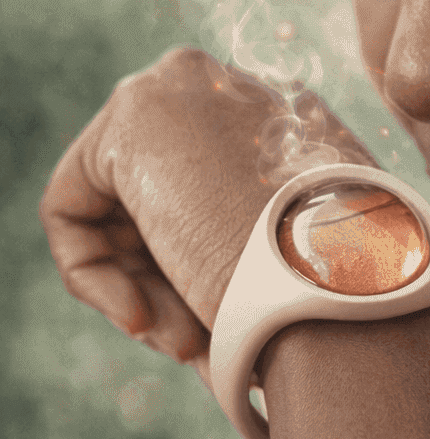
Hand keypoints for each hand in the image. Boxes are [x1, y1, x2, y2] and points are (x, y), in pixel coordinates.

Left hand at [39, 46, 377, 393]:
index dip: (211, 274)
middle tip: (194, 349)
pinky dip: (93, 275)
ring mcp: (190, 89)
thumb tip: (237, 307)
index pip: (216, 199)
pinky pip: (73, 207)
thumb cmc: (348, 299)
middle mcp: (241, 94)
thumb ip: (278, 253)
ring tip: (183, 345)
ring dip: (144, 293)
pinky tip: (142, 317)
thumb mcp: (320, 270)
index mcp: (299, 127)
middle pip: (163, 203)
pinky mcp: (135, 113)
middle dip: (171, 286)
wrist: (345, 290)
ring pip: (121, 213)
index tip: (224, 335)